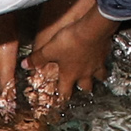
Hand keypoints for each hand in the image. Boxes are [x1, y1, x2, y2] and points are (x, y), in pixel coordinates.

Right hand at [0, 24, 34, 122]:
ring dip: (6, 96)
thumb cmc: (1, 48)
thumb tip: (6, 111)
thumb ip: (6, 92)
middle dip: (2, 106)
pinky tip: (16, 88)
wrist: (1, 24)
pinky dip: (8, 86)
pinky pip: (2, 78)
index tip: (8, 123)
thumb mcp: (5, 73)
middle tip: (14, 118)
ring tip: (16, 106)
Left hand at [21, 0, 119, 116]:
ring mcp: (97, 65)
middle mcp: (85, 73)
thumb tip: (25, 65)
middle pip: (86, 88)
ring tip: (97, 75)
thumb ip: (38, 58)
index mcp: (70, 74)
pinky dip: (103, 61)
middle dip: (84, 89)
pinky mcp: (105, 54)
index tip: (61, 101)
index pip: (65, 92)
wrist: (92, 29)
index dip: (62, 98)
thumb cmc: (70, 41)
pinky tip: (102, 56)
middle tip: (82, 88)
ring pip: (100, 77)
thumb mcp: (49, 49)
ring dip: (98, 77)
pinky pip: (105, 61)